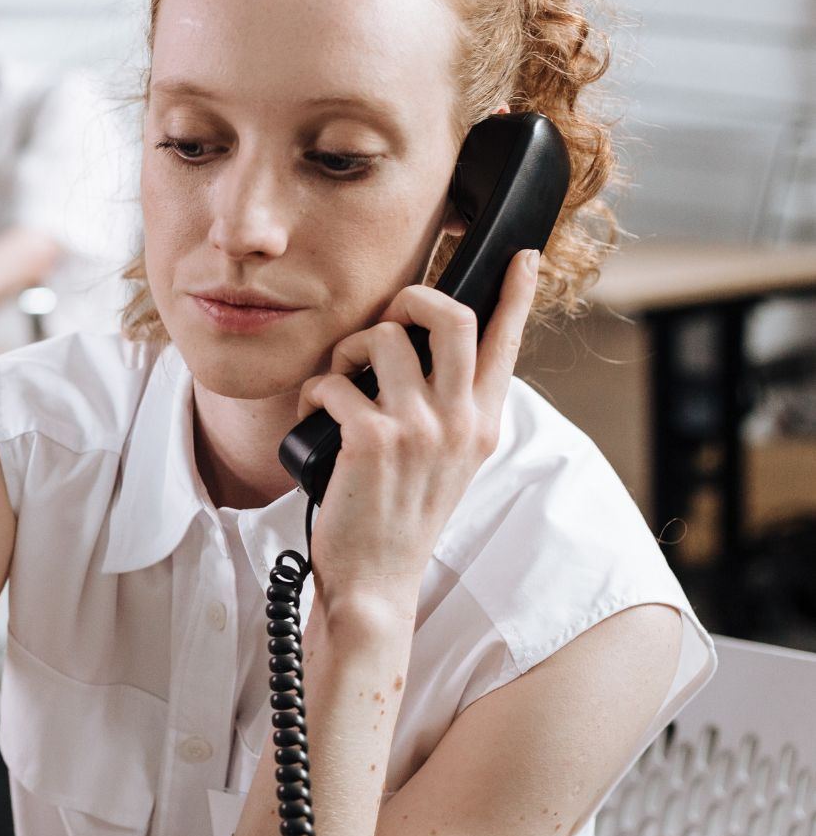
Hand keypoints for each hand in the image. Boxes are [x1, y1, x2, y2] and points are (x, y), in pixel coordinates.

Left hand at [295, 249, 541, 622]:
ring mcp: (418, 429)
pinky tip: (315, 416)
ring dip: (347, 350)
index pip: (507, 344)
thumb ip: (449, 410)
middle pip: (452, 316)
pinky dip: (315, 392)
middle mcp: (460, 421)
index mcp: (483, 423)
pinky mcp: (372, 440)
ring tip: (339, 381)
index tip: (522, 257)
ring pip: (383, 338)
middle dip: (411, 299)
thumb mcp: (444, 461)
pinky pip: (333, 382)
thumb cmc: (398, 515)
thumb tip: (428, 352)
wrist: (376, 578)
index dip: (516, 294)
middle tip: (389, 319)